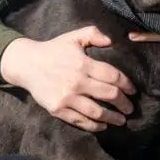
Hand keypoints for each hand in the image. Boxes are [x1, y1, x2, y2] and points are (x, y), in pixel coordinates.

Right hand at [0, 26, 136, 131]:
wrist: (26, 64)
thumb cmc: (53, 50)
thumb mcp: (73, 37)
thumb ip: (94, 34)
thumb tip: (113, 41)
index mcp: (83, 64)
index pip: (113, 76)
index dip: (127, 85)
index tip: (133, 91)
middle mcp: (77, 81)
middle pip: (109, 95)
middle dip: (124, 103)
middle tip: (130, 108)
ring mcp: (67, 97)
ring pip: (97, 112)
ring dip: (113, 118)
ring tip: (121, 120)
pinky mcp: (58, 109)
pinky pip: (80, 121)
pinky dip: (94, 126)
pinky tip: (102, 126)